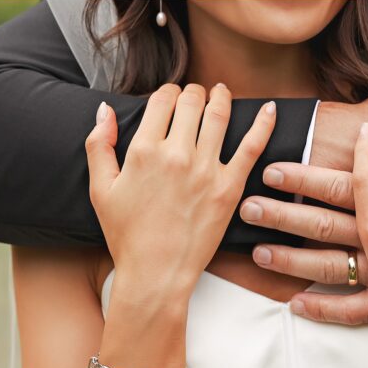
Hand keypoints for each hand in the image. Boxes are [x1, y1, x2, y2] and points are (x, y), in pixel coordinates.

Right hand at [85, 83, 276, 300]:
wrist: (156, 274)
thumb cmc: (127, 237)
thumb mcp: (101, 190)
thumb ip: (98, 145)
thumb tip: (105, 109)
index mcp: (143, 150)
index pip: (162, 100)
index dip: (168, 93)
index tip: (172, 98)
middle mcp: (176, 154)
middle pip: (191, 102)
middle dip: (193, 93)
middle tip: (197, 95)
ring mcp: (205, 170)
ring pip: (219, 116)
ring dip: (221, 97)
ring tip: (222, 93)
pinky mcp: (229, 189)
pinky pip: (252, 147)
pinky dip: (263, 124)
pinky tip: (269, 109)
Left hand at [242, 163, 367, 325]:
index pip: (337, 187)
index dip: (302, 180)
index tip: (269, 174)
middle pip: (324, 225)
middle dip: (282, 217)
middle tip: (248, 210)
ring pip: (330, 267)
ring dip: (291, 261)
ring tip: (258, 253)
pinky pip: (352, 310)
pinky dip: (323, 308)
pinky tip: (295, 304)